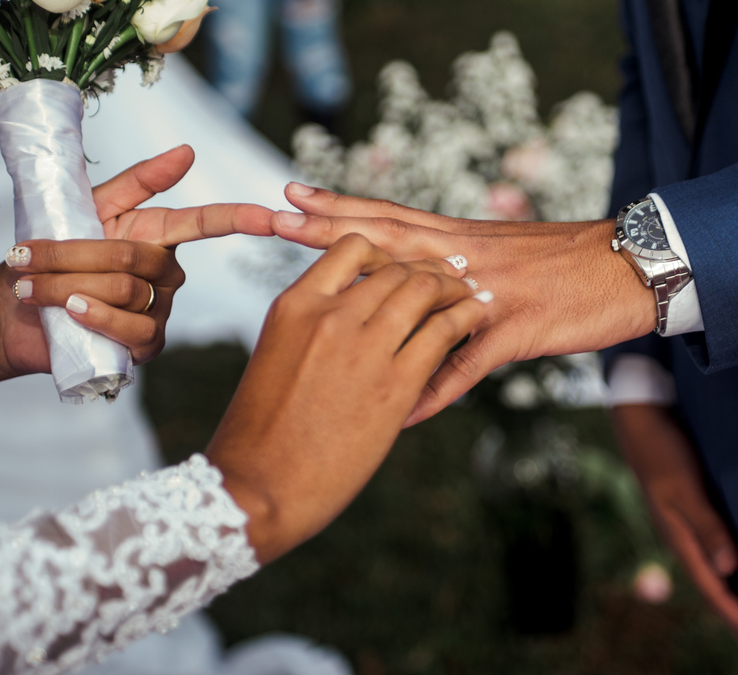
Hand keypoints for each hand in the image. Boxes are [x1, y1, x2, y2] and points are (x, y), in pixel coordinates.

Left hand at [0, 146, 273, 398]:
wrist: (12, 310)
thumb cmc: (48, 252)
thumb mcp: (87, 205)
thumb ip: (139, 180)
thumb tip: (188, 150)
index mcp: (158, 235)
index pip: (207, 223)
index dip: (241, 218)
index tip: (274, 216)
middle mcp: (166, 275)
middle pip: (136, 258)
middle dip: (72, 255)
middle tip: (24, 256)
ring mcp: (159, 312)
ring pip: (125, 292)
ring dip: (67, 287)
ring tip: (30, 285)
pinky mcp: (144, 346)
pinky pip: (131, 330)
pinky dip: (95, 319)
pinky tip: (69, 313)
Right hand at [205, 234, 490, 562]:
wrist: (257, 489)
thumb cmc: (260, 436)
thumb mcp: (275, 360)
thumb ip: (311, 330)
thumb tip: (344, 322)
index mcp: (294, 306)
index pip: (349, 249)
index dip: (384, 252)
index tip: (402, 264)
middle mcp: (331, 315)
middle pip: (395, 267)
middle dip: (429, 268)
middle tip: (454, 274)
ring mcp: (365, 347)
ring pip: (423, 289)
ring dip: (453, 286)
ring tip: (472, 291)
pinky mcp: (396, 383)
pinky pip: (443, 331)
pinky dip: (467, 316)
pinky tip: (480, 314)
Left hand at [266, 184, 658, 424]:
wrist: (631, 267)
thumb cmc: (569, 263)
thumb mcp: (506, 255)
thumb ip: (457, 263)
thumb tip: (415, 274)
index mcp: (462, 238)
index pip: (389, 216)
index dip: (338, 206)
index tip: (289, 194)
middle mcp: (468, 257)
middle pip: (388, 241)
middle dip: (329, 232)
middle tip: (273, 219)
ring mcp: (491, 293)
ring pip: (420, 296)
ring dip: (369, 307)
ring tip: (319, 315)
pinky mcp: (518, 330)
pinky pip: (468, 364)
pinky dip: (435, 388)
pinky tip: (404, 412)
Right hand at [611, 401, 737, 668]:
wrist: (641, 423)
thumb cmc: (664, 452)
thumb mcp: (684, 487)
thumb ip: (706, 526)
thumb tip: (729, 569)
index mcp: (680, 542)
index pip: (716, 594)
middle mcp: (684, 544)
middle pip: (715, 597)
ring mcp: (686, 534)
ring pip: (715, 583)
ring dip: (736, 611)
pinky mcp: (693, 520)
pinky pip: (714, 564)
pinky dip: (730, 585)